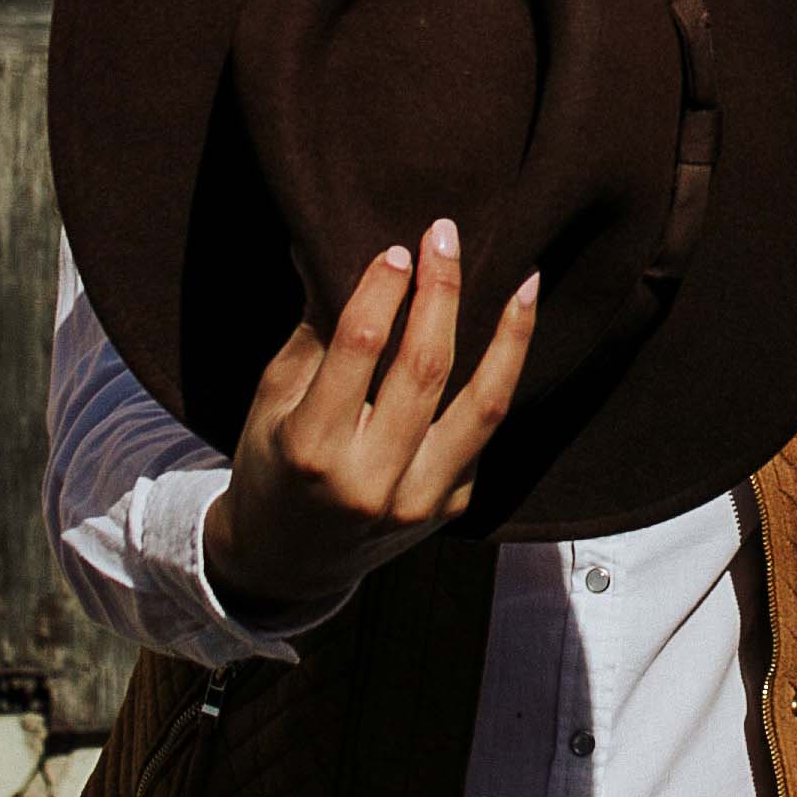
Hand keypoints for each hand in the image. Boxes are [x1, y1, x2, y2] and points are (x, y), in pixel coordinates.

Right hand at [200, 218, 539, 616]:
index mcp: (311, 450)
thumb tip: (327, 245)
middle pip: (424, 369)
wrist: (289, 560)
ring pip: (482, 404)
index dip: (381, 291)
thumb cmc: (273, 463)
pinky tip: (512, 330)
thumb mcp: (273, 399)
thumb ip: (313, 330)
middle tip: (445, 236)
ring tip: (523, 280)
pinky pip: (485, 430)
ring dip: (509, 335)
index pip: (358, 349)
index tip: (397, 249)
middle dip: (441, 292)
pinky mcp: (451, 506)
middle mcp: (370, 482)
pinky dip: (503, 375)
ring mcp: (418, 501)